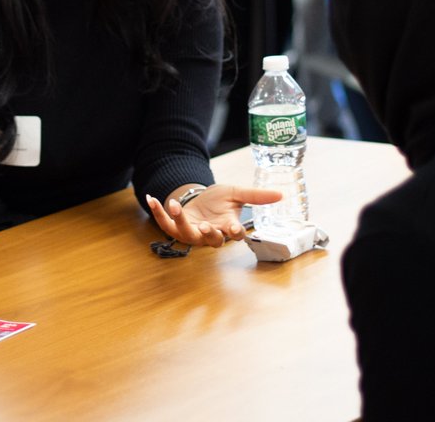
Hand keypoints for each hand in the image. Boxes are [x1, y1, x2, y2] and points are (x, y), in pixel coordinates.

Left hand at [145, 184, 280, 246]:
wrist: (199, 199)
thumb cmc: (219, 200)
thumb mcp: (236, 193)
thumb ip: (256, 196)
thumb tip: (281, 194)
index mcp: (227, 227)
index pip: (234, 235)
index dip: (233, 232)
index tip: (233, 226)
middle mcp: (210, 234)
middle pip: (212, 241)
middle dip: (209, 234)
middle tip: (207, 225)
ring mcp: (192, 233)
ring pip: (187, 234)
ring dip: (180, 220)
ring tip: (174, 205)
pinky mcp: (176, 229)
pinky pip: (165, 224)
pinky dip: (158, 212)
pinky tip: (152, 199)